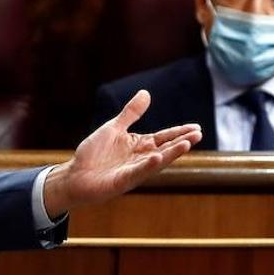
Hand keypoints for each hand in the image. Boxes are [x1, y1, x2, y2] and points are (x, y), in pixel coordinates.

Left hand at [43, 90, 200, 216]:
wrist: (75, 175)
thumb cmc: (94, 153)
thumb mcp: (114, 128)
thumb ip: (130, 113)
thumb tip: (146, 93)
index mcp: (139, 145)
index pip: (163, 137)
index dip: (179, 132)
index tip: (196, 127)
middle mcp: (140, 159)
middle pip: (165, 149)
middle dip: (181, 142)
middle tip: (198, 134)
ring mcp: (133, 171)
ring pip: (156, 161)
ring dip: (171, 154)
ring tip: (187, 144)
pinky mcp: (122, 181)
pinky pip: (137, 172)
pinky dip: (147, 165)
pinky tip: (157, 157)